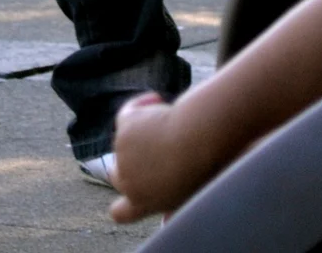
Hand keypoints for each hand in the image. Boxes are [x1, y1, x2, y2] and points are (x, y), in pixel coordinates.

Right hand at [106, 94, 216, 222]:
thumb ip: (172, 211)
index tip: (133, 191)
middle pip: (117, 174)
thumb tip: (166, 222)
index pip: (120, 213)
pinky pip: (128, 112)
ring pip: (127, 140)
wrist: (199, 140)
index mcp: (141, 202)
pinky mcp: (125, 125)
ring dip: (143, 132)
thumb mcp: (185, 199)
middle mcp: (126, 180)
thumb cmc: (203, 170)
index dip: (122, 203)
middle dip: (130, 164)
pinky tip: (156, 100)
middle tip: (152, 151)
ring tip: (169, 124)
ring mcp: (122, 151)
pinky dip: (140, 106)